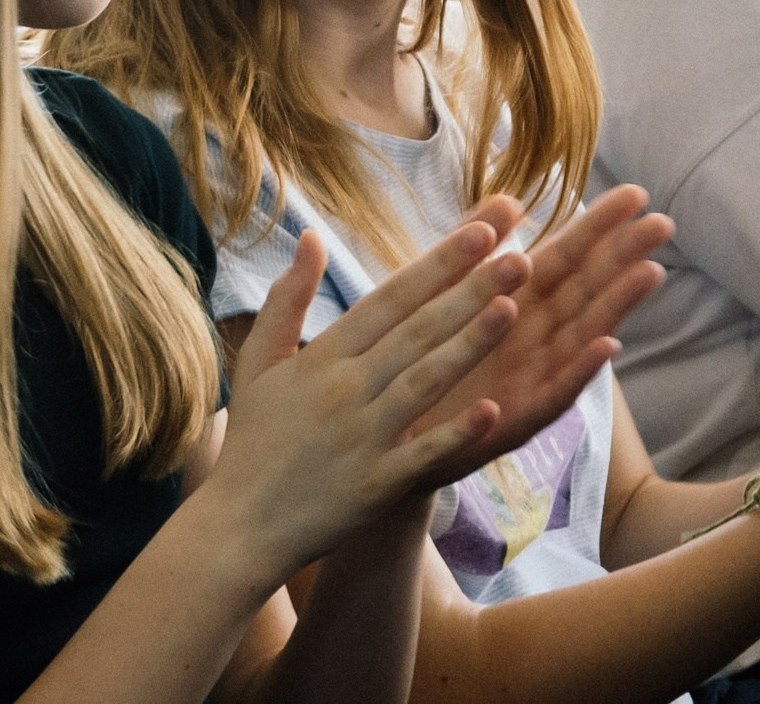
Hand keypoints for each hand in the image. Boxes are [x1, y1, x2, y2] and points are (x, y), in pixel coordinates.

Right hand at [211, 219, 527, 569]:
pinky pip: (421, 453)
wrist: (238, 528)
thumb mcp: (258, 362)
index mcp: (322, 357)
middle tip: (521, 258)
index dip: (438, 264)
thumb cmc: (255, 440)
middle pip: (417, 332)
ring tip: (513, 309)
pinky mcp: (375, 485)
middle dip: (470, 290)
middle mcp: (345, 391)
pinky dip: (455, 432)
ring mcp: (362, 438)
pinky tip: (493, 409)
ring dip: (470, 345)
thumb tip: (312, 236)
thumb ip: (287, 298)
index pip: (391, 299)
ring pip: (425, 382)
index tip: (483, 232)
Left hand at [413, 187, 671, 463]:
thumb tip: (510, 199)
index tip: (635, 193)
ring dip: (616, 306)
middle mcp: (534, 337)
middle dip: (623, 256)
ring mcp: (532, 378)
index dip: (598, 225)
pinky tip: (607, 347)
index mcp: (516, 302)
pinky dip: (581, 371)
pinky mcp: (518, 420)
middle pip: (585, 289)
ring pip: (581, 334)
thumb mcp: (443, 296)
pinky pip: (555, 394)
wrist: (394, 438)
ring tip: (650, 272)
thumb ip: (472, 248)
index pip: (564, 256)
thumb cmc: (426, 361)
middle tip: (663, 223)